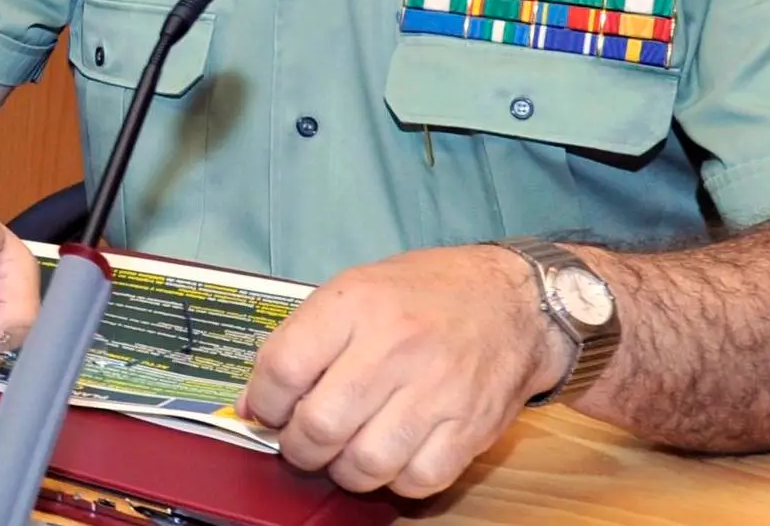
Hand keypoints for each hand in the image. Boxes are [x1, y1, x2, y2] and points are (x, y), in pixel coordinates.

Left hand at [240, 246, 571, 498]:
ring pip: (364, 464)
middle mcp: (394, 345)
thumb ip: (306, 338)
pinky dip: (394, 481)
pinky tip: (390, 456)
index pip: (283, 367)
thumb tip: (256, 402)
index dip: (264, 401)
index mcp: (356, 302)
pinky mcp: (469, 429)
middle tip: (303, 441)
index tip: (267, 411)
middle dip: (298, 446)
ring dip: (342, 470)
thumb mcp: (358, 288)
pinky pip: (415, 481)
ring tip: (344, 453)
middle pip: (319, 425)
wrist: (513, 302)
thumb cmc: (426, 293)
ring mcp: (436, 391)